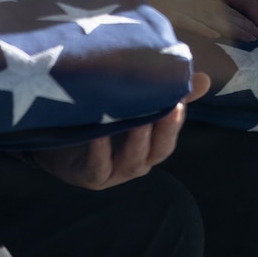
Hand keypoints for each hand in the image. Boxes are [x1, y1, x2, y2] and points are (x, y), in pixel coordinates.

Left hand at [31, 72, 210, 188]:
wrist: (53, 141)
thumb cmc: (100, 121)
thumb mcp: (132, 106)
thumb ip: (164, 93)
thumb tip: (204, 79)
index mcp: (150, 146)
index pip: (169, 135)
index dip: (175, 121)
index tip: (179, 100)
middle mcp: (137, 161)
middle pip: (158, 150)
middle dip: (164, 130)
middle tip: (170, 108)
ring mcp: (114, 172)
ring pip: (133, 160)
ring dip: (137, 139)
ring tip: (138, 118)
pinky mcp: (90, 177)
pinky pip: (98, 167)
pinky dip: (99, 151)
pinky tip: (99, 133)